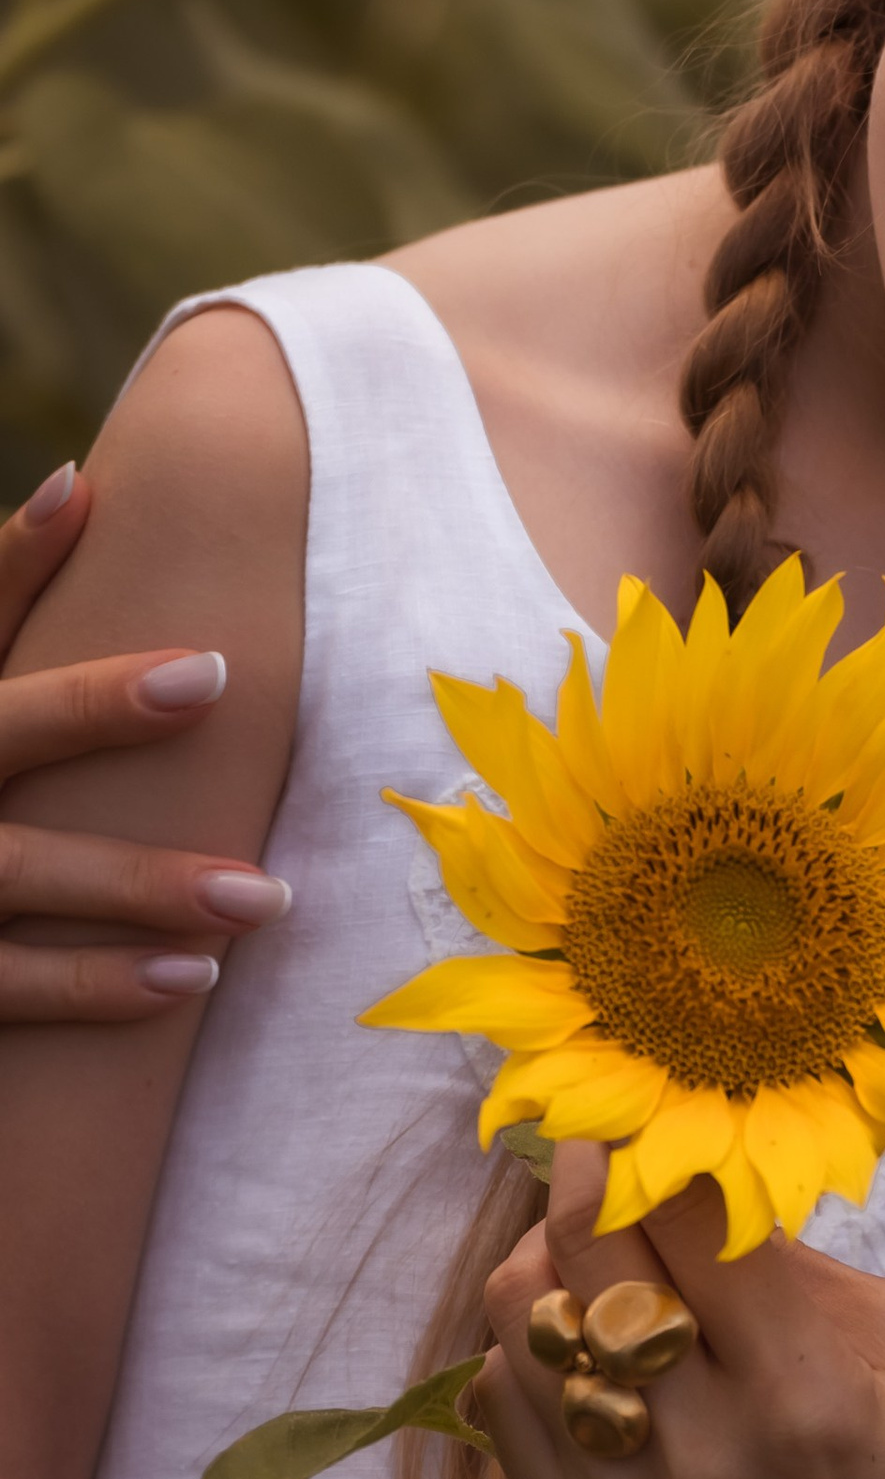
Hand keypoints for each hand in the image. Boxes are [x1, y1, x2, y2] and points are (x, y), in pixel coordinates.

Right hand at [0, 461, 293, 1017]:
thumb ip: (26, 649)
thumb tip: (90, 496)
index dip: (13, 560)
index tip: (85, 493)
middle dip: (90, 703)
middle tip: (217, 674)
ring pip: (20, 869)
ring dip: (142, 881)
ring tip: (265, 896)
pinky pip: (10, 985)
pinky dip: (101, 982)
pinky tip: (201, 975)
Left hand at [479, 1142, 884, 1478]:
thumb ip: (798, 1266)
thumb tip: (700, 1179)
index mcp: (803, 1390)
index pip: (687, 1217)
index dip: (653, 1140)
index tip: (645, 1105)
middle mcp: (700, 1444)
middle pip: (586, 1254)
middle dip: (585, 1174)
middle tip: (598, 1144)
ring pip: (517, 1323)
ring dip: (545, 1261)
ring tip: (589, 1251)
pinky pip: (500, 1405)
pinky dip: (527, 1348)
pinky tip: (577, 1341)